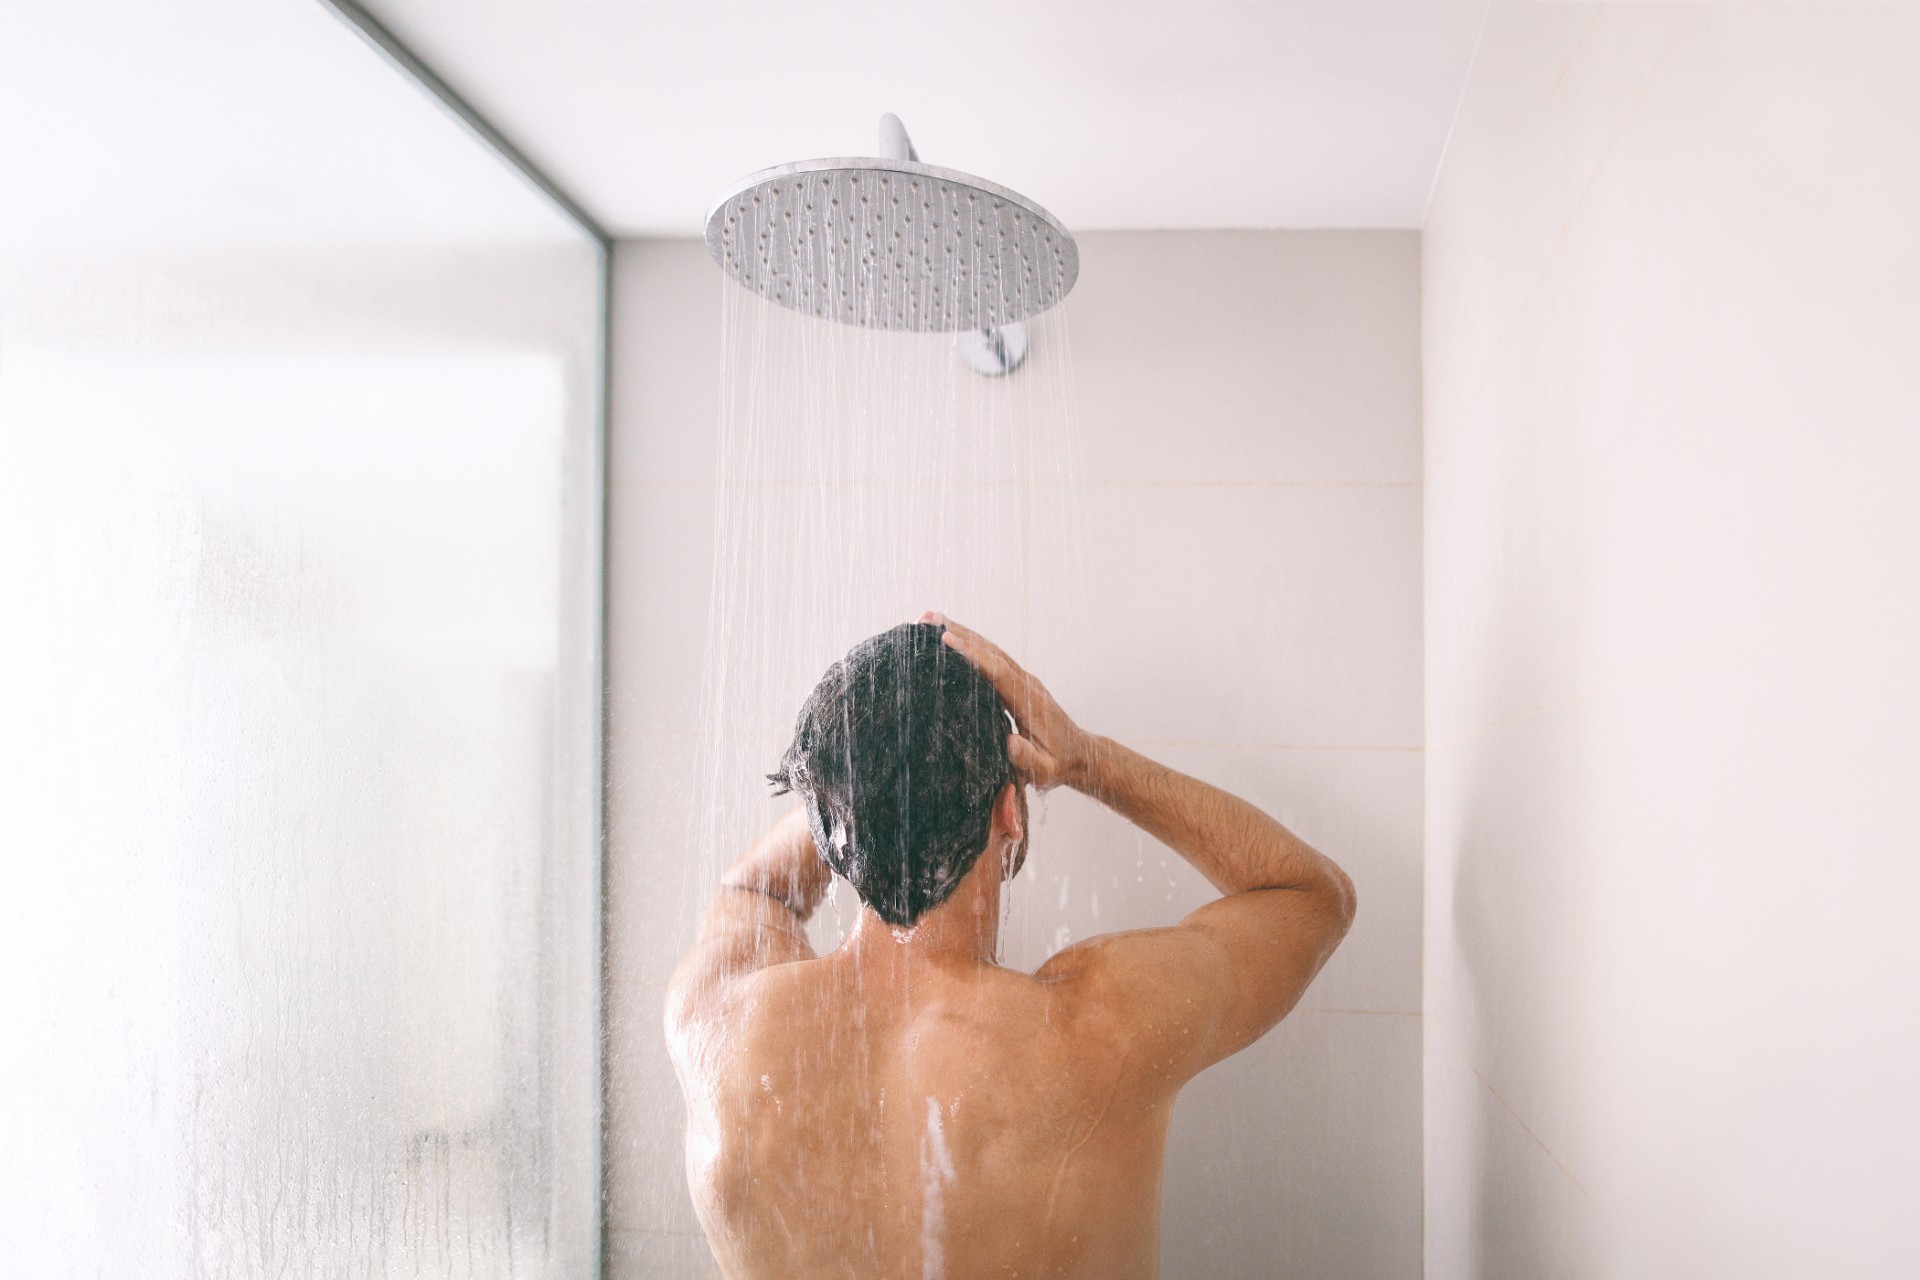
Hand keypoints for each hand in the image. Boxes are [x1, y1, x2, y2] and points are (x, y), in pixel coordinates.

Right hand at [922, 613, 1092, 791]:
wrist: (1079, 754)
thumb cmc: (1058, 764)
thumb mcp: (1045, 769)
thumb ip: (1028, 759)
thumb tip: (1010, 743)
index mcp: (1028, 701)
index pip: (997, 671)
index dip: (972, 654)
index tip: (946, 639)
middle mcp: (1026, 683)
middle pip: (990, 651)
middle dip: (959, 633)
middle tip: (926, 619)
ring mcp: (1023, 680)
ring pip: (990, 650)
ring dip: (963, 633)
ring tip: (931, 621)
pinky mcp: (1019, 682)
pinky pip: (993, 658)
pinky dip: (972, 645)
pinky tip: (953, 639)